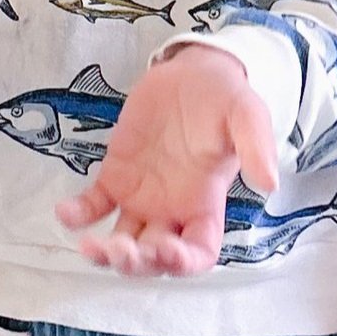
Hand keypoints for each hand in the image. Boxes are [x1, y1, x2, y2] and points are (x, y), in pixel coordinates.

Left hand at [55, 44, 277, 274]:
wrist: (194, 72)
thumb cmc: (226, 98)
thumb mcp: (247, 115)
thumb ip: (257, 146)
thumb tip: (270, 182)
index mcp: (206, 204)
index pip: (199, 252)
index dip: (183, 262)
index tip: (167, 249)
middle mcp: (172, 209)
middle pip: (154, 256)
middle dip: (137, 263)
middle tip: (119, 250)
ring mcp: (142, 195)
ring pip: (122, 240)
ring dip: (106, 252)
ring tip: (90, 246)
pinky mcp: (116, 175)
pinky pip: (95, 205)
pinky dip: (79, 214)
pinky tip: (66, 212)